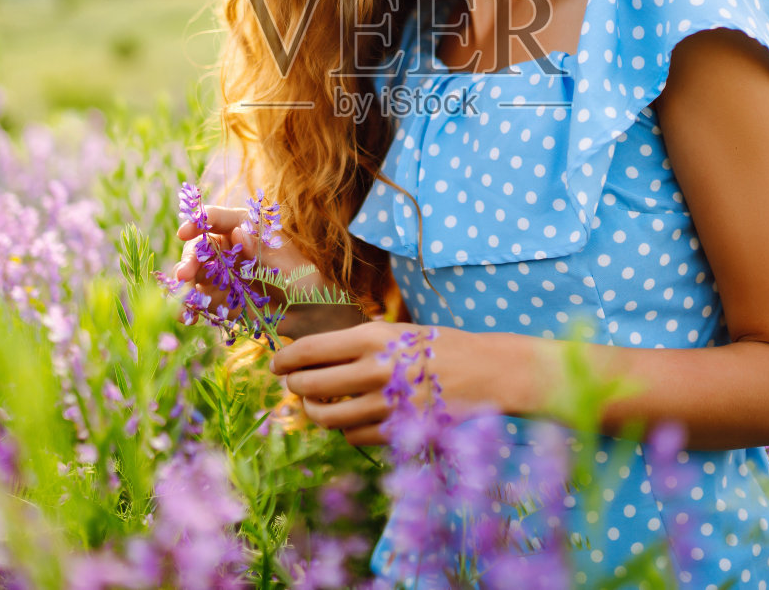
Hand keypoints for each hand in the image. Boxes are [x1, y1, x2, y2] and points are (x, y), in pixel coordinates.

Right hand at [171, 203, 314, 320]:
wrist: (307, 312)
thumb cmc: (301, 279)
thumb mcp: (285, 265)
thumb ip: (260, 251)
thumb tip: (238, 232)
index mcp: (245, 227)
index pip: (217, 218)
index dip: (198, 222)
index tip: (184, 232)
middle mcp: (227, 246)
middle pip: (199, 247)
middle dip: (188, 260)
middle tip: (183, 275)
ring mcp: (219, 272)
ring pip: (192, 273)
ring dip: (182, 286)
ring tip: (182, 304)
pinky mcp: (215, 296)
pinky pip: (196, 299)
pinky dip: (188, 307)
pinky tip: (187, 317)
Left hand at [269, 323, 526, 445]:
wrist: (491, 373)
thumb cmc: (445, 348)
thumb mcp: (402, 331)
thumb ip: (363, 341)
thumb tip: (319, 351)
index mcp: (374, 337)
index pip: (311, 349)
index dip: (285, 358)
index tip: (277, 364)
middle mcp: (376, 369)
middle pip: (310, 384)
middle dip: (295, 386)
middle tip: (294, 385)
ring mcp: (387, 403)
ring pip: (327, 417)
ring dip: (314, 413)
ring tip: (315, 408)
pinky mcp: (399, 431)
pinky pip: (354, 436)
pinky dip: (345, 431)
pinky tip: (349, 422)